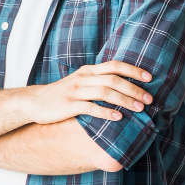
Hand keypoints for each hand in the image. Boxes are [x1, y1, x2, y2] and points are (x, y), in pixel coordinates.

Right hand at [25, 60, 152, 124]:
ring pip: (105, 92)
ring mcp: (75, 91)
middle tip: (149, 99)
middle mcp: (83, 78)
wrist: (34, 102)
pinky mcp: (68, 105)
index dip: (133, 70)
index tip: (149, 78)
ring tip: (139, 109)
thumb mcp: (79, 82)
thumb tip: (123, 86)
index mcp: (87, 71)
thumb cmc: (61, 95)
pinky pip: (91, 108)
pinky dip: (106, 112)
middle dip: (134, 88)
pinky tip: (118, 118)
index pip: (114, 66)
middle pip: (113, 80)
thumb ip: (97, 81)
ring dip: (124, 100)